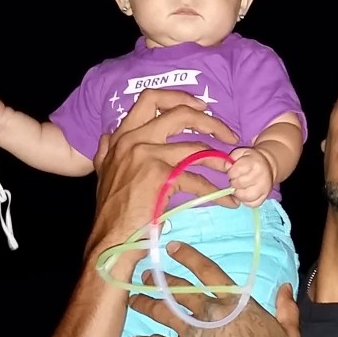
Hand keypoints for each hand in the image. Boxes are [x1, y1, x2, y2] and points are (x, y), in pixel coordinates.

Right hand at [87, 91, 239, 273]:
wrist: (110, 239)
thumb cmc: (110, 211)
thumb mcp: (103, 172)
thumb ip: (107, 151)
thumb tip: (107, 136)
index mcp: (121, 137)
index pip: (150, 99)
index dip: (180, 97)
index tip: (202, 107)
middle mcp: (133, 140)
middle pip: (180, 114)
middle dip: (211, 122)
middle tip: (228, 136)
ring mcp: (146, 156)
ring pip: (195, 148)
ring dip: (220, 160)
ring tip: (234, 171)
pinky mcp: (160, 176)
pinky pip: (197, 179)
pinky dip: (216, 192)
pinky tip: (227, 200)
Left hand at [129, 241, 299, 336]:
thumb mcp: (290, 334)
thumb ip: (286, 309)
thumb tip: (285, 288)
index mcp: (236, 303)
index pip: (207, 271)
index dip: (188, 257)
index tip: (173, 248)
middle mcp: (210, 312)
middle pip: (177, 290)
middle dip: (158, 280)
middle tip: (146, 276)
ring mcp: (191, 333)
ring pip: (161, 311)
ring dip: (144, 304)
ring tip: (134, 300)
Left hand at [227, 146, 275, 206]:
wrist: (267, 165)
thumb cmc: (250, 160)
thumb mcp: (239, 154)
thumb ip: (229, 159)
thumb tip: (226, 167)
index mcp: (255, 162)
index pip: (237, 170)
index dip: (231, 172)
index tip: (233, 171)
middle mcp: (262, 176)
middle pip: (240, 184)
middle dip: (234, 182)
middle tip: (235, 179)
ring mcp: (265, 188)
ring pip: (246, 196)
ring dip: (238, 193)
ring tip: (239, 187)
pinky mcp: (265, 197)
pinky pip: (252, 204)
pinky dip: (246, 201)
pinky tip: (245, 193)